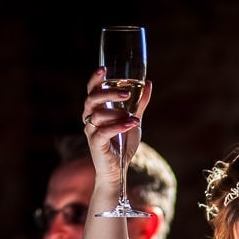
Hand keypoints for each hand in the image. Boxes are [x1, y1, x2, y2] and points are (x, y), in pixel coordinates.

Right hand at [82, 68, 151, 190]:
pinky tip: (131, 123)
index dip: (95, 79)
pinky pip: (104, 131)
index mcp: (97, 110)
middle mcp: (90, 118)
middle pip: (92, 99)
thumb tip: (148, 83)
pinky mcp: (96, 143)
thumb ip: (139, 103)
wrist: (119, 169)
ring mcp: (91, 131)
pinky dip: (118, 126)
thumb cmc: (123, 144)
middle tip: (126, 94)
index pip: (91, 90)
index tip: (103, 69)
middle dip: (108, 94)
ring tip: (134, 117)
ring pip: (98, 115)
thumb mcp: (134, 120)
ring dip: (117, 113)